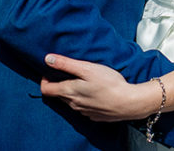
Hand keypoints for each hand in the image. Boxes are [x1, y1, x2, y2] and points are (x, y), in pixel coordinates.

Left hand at [39, 53, 158, 121]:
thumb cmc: (109, 83)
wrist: (129, 103)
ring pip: (71, 101)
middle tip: (67, 73)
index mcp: (69, 92)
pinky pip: (83, 107)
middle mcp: (73, 104)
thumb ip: (66, 64)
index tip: (50, 71)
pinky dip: (84, 99)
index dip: (44, 80)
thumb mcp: (87, 68)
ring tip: (83, 81)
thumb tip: (47, 59)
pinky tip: (94, 92)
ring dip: (72, 92)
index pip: (46, 90)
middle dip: (59, 84)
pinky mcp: (94, 115)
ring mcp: (83, 111)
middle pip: (58, 95)